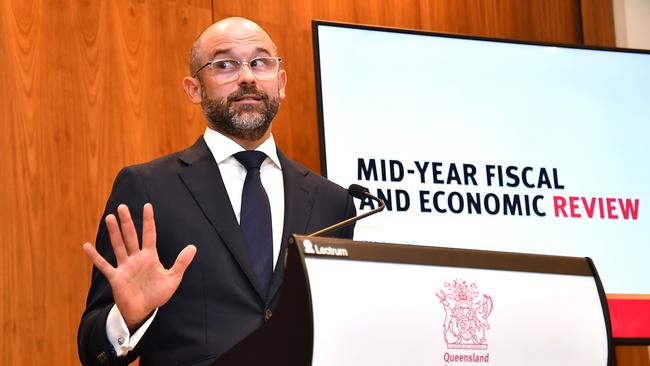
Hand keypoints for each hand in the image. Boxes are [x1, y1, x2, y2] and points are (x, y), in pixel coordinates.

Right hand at [83, 203, 195, 330]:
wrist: (143, 311)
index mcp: (150, 256)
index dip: (148, 221)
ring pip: (118, 246)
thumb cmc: (157, 294)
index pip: (149, 234)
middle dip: (127, 222)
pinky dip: (95, 257)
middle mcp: (136, 258)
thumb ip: (181, 263)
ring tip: (109, 218)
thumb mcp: (172, 278)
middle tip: (122, 206)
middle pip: (131, 236)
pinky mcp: (116, 277)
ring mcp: (125, 267)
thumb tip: (193, 247)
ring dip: (114, 232)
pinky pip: (104, 265)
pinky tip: (87, 246)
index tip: (147, 206)